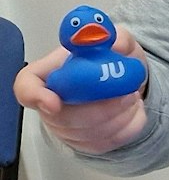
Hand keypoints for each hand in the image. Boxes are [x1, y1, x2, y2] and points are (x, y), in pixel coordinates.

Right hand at [14, 27, 149, 153]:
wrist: (131, 83)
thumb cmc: (114, 60)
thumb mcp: (120, 41)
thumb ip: (117, 37)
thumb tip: (114, 44)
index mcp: (49, 73)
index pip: (25, 87)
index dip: (35, 96)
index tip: (55, 102)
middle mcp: (51, 102)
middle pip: (63, 118)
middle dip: (101, 108)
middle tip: (128, 93)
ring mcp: (67, 127)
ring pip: (89, 132)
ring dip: (119, 116)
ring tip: (133, 97)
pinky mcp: (87, 142)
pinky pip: (106, 142)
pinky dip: (127, 126)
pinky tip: (132, 111)